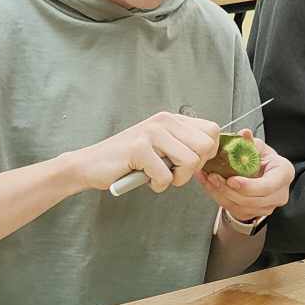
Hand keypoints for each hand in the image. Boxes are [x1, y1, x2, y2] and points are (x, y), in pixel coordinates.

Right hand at [67, 111, 219, 192]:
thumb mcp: (161, 146)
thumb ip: (184, 144)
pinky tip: (145, 179)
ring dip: (177, 179)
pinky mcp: (139, 148)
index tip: (188, 163)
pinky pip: (166, 176)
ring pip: (190, 162)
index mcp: (172, 119)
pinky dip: (158, 185)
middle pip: (206, 147)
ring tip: (159, 176)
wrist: (91, 164)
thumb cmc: (128, 160)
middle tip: (173, 172)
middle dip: (194, 168)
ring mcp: (151, 133)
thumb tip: (213, 152)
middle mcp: (164, 121)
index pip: (212, 131)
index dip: (207, 153)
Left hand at [201, 133, 293, 224]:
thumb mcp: (258, 147)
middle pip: (252, 200)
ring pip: (241, 207)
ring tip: (208, 179)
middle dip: (229, 190)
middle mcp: (279, 194)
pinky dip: (218, 197)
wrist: (263, 174)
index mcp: (284, 174)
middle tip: (213, 177)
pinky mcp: (254, 213)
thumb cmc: (263, 160)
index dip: (249, 186)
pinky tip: (209, 185)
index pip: (267, 186)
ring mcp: (267, 206)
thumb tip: (244, 133)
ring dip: (221, 194)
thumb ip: (251, 142)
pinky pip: (233, 209)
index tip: (231, 180)